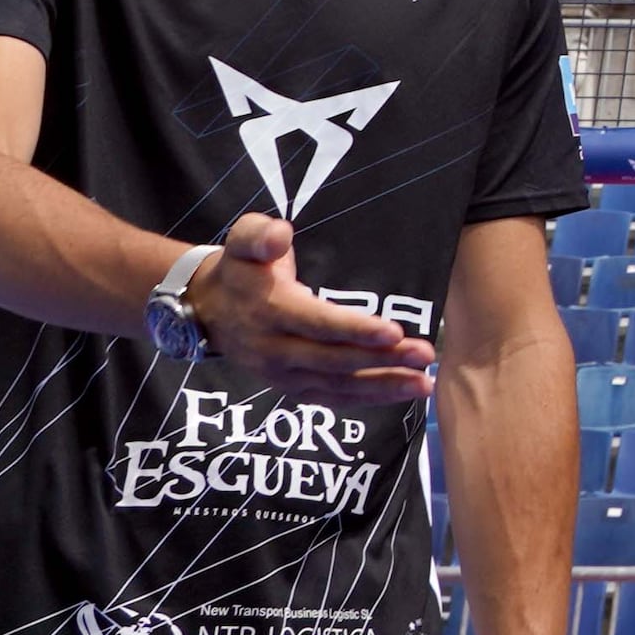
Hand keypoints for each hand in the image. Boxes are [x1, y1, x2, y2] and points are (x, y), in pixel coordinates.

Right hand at [189, 213, 437, 401]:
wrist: (208, 308)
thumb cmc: (240, 268)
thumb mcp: (242, 240)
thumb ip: (260, 235)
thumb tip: (280, 235)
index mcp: (271, 311)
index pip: (318, 325)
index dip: (355, 330)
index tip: (394, 332)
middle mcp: (275, 350)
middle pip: (334, 360)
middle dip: (382, 361)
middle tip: (426, 355)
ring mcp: (282, 374)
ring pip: (336, 387)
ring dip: (382, 387)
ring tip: (423, 384)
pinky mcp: (290, 387)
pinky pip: (329, 399)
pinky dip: (364, 400)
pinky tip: (399, 394)